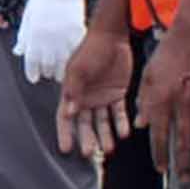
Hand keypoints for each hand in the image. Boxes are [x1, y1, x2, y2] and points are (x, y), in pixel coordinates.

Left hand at [11, 0, 87, 82]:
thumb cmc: (40, 0)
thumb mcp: (28, 18)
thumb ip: (23, 37)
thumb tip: (17, 52)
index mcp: (33, 37)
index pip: (31, 63)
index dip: (32, 73)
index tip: (34, 78)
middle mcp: (48, 40)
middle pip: (48, 67)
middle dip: (47, 72)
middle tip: (48, 74)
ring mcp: (63, 37)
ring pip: (64, 64)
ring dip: (61, 71)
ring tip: (61, 74)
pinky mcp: (78, 33)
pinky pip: (76, 52)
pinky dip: (73, 58)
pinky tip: (72, 61)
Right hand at [57, 29, 133, 157]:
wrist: (112, 36)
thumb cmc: (90, 49)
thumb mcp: (78, 69)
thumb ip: (73, 90)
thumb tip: (68, 112)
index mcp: (72, 92)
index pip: (66, 117)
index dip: (65, 133)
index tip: (66, 148)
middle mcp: (86, 98)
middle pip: (85, 124)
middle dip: (87, 139)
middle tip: (89, 152)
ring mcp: (102, 97)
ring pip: (103, 122)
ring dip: (105, 135)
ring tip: (109, 148)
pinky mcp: (118, 94)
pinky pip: (119, 113)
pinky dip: (121, 123)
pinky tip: (124, 133)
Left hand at [137, 21, 189, 180]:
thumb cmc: (169, 52)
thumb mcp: (148, 75)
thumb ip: (144, 102)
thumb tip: (142, 126)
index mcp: (161, 98)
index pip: (160, 135)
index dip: (160, 155)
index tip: (161, 169)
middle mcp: (183, 103)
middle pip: (184, 142)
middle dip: (183, 164)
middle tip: (183, 180)